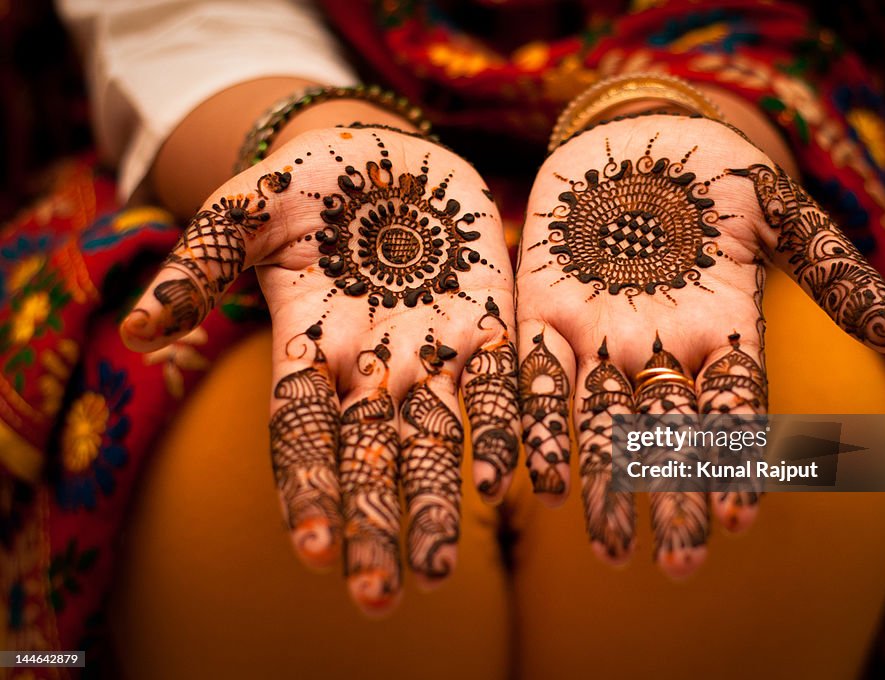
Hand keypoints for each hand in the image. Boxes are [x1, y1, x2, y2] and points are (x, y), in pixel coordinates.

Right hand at [121, 126, 517, 612]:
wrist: (385, 151)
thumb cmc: (305, 185)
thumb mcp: (245, 210)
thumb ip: (198, 264)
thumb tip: (138, 328)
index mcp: (307, 349)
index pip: (303, 435)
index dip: (308, 491)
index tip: (315, 551)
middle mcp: (369, 368)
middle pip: (371, 459)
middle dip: (376, 526)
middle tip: (382, 598)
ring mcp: (430, 349)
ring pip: (438, 440)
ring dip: (442, 503)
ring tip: (446, 569)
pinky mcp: (486, 320)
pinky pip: (499, 382)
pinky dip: (510, 427)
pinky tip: (525, 479)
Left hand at [516, 114, 884, 576]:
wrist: (635, 135)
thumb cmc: (716, 170)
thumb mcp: (778, 207)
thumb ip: (829, 266)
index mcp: (723, 332)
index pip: (733, 413)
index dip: (734, 462)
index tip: (736, 518)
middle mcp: (662, 351)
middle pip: (667, 437)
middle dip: (670, 498)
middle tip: (672, 566)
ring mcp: (600, 338)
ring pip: (601, 424)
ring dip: (603, 486)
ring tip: (606, 549)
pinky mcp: (543, 315)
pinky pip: (534, 378)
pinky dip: (536, 426)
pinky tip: (536, 481)